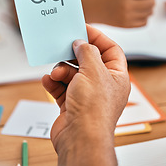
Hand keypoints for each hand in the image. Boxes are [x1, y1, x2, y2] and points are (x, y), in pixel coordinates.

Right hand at [42, 24, 129, 165]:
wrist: (80, 138)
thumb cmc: (93, 108)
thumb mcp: (93, 70)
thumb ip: (87, 51)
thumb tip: (81, 43)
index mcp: (116, 76)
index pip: (110, 50)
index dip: (97, 37)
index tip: (82, 28)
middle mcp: (103, 85)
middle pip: (88, 61)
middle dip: (73, 55)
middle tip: (62, 46)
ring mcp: (86, 95)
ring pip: (72, 73)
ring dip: (61, 70)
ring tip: (56, 73)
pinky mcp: (71, 104)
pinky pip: (61, 87)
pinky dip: (54, 82)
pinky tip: (48, 81)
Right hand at [82, 0, 154, 27]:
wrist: (92, 8)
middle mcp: (126, 5)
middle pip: (151, 2)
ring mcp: (126, 17)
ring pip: (149, 13)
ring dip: (148, 8)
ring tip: (141, 5)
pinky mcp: (126, 26)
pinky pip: (145, 22)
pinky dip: (144, 18)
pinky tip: (138, 13)